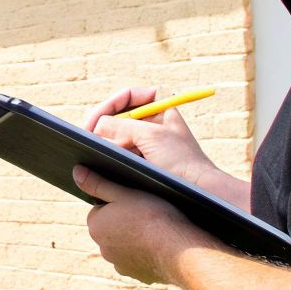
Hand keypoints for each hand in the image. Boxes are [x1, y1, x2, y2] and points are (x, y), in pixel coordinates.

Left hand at [73, 164, 207, 284]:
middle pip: (111, 228)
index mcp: (96, 226)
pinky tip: (160, 245)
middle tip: (146, 212)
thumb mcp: (124, 192)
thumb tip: (76, 172)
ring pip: (125, 244)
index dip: (118, 201)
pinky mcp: (138, 275)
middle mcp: (103, 249)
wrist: (179, 249)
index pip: (100, 208)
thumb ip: (98, 183)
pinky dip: (146, 252)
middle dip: (124, 221)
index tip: (134, 200)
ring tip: (155, 229)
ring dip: (135, 237)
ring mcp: (121, 264)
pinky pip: (139, 260)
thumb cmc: (152, 216)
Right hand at [83, 87, 235, 202]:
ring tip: (92, 151)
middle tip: (87, 138)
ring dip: (105, 142)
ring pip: (117, 136)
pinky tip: (101, 163)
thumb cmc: (182, 162)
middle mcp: (153, 122)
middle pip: (118, 116)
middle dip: (102, 126)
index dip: (108, 105)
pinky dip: (110, 156)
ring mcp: (148, 143)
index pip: (127, 96)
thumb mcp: (149, 136)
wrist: (202, 193)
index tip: (95, 121)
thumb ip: (120, 126)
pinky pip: (120, 153)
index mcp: (161, 107)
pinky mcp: (145, 161)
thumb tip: (96, 129)